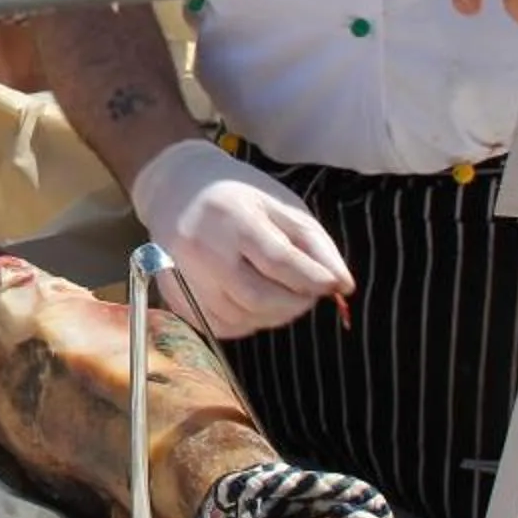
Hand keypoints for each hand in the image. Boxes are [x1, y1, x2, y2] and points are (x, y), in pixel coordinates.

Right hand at [127, 138, 351, 339]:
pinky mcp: (174, 297)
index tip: (334, 285)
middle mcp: (202, 249)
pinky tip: (254, 302)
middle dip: (295, 303)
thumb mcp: (281, 205)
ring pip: (242, 318)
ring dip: (274, 315)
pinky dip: (247, 322)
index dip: (313, 279)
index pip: (279, 261)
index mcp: (232, 217)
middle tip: (308, 293)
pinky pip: (220, 327)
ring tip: (282, 294)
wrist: (176, 190)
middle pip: (259, 298)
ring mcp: (183, 276)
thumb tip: (343, 286)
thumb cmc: (238, 197)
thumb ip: (315, 244)